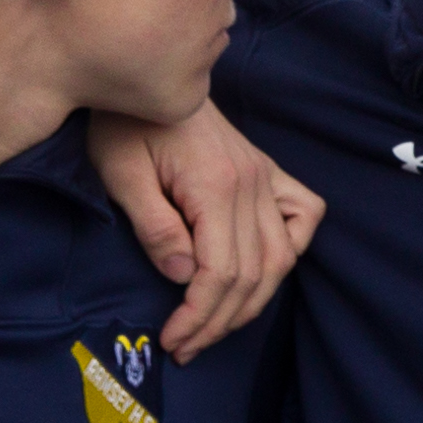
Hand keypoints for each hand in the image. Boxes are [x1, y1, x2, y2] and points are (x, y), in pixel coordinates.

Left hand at [85, 99, 323, 354]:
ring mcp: (266, 178)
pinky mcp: (268, 172)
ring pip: (281, 258)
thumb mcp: (120, 173)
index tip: (173, 338)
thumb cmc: (124, 124)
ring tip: (218, 327)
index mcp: (217, 186)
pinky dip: (292, 250)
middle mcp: (253, 185)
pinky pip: (302, 217)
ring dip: (253, 301)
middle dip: (220, 320)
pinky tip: (264, 271)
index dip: (199, 314)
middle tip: (186, 346)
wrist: (145, 75)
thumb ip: (154, 225)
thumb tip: (183, 276)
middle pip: (252, 274)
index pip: (220, 271)